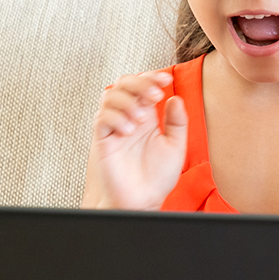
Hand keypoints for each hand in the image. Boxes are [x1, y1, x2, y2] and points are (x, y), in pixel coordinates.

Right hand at [88, 71, 187, 209]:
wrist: (142, 201)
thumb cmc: (156, 178)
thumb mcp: (175, 147)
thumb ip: (177, 122)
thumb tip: (175, 98)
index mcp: (147, 117)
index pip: (144, 86)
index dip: (152, 78)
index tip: (166, 80)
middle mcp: (129, 118)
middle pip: (125, 84)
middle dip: (139, 83)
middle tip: (154, 94)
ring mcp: (114, 128)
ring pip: (109, 97)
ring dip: (126, 101)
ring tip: (140, 118)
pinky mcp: (102, 141)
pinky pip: (101, 119)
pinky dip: (114, 118)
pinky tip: (128, 130)